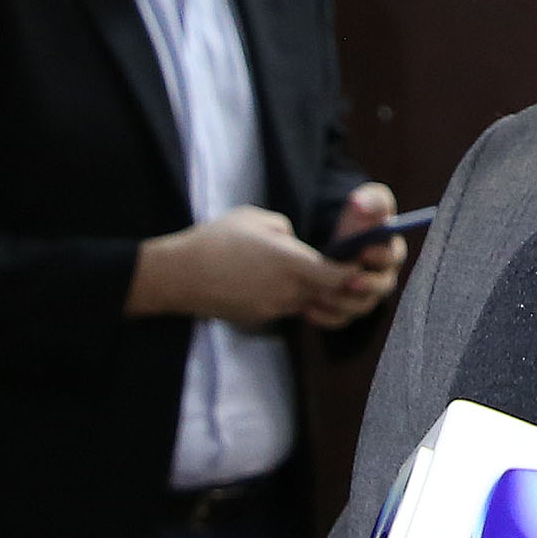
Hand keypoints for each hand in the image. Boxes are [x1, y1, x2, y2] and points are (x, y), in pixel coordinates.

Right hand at [126, 207, 354, 329]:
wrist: (179, 275)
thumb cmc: (216, 239)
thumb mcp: (256, 218)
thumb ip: (286, 230)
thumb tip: (295, 243)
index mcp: (291, 262)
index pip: (338, 277)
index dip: (352, 273)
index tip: (357, 263)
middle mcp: (287, 290)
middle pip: (327, 294)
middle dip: (336, 284)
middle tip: (336, 269)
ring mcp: (272, 308)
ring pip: (306, 302)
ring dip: (311, 291)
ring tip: (298, 271)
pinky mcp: (258, 318)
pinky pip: (284, 308)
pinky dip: (288, 298)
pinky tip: (270, 282)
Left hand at [312, 181, 408, 329]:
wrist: (341, 237)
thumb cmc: (359, 217)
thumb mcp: (367, 200)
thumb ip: (370, 200)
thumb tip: (361, 205)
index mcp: (391, 251)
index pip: (394, 257)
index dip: (382, 256)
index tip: (365, 251)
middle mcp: (384, 277)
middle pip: (382, 287)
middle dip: (367, 285)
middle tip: (349, 281)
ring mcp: (367, 296)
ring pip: (360, 306)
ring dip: (343, 302)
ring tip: (323, 294)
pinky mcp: (348, 308)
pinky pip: (340, 319)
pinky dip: (326, 317)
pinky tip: (308, 309)